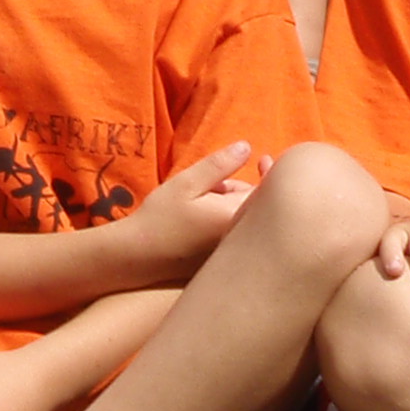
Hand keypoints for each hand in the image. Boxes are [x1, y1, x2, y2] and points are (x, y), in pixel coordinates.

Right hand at [118, 140, 260, 278]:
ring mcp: (232, 253)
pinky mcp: (223, 263)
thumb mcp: (186, 183)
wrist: (138, 257)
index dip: (271, 174)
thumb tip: (248, 147)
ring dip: (232, 206)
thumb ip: (219, 164)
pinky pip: (235, 237)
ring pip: (244, 221)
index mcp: (235, 218)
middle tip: (216, 186)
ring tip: (201, 205)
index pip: (267, 193)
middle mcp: (239, 240)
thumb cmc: (160, 217)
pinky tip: (204, 223)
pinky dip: (226, 224)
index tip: (263, 160)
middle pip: (257, 208)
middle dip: (242, 191)